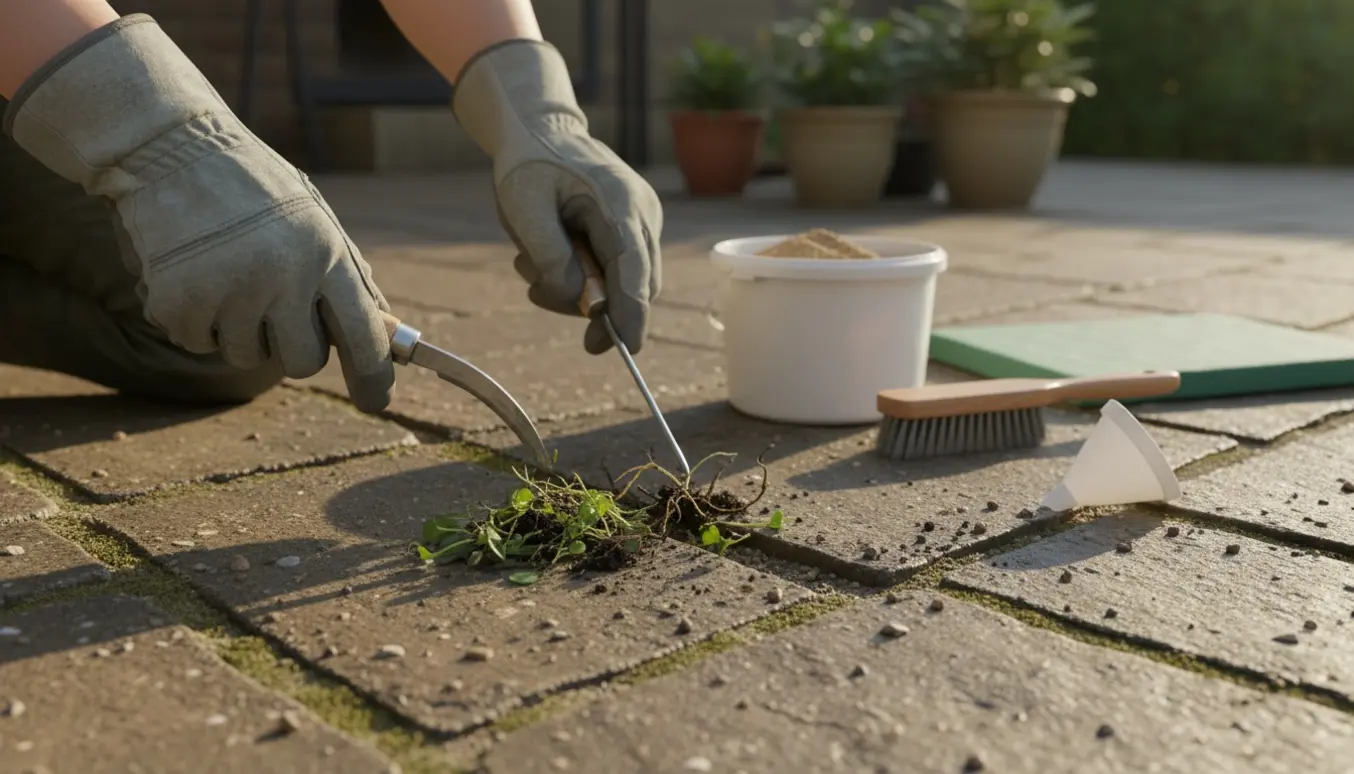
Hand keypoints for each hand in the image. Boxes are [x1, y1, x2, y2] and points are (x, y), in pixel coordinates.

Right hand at [3, 15, 394, 411]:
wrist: (169, 148)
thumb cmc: (254, 187)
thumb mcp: (316, 220)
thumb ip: (347, 276)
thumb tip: (381, 335)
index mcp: (325, 254)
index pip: (363, 337)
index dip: (373, 377)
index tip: (376, 401)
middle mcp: (282, 278)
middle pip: (303, 363)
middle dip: (294, 346)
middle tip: (275, 306)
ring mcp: (228, 293)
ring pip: (247, 355)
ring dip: (241, 329)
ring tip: (230, 273)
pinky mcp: (178, 303)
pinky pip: (199, 343)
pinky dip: (198, 319)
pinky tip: (195, 273)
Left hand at [453, 40, 662, 354]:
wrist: (541, 132)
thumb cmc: (529, 165)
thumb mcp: (523, 206)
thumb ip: (549, 254)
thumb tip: (576, 299)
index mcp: (620, 202)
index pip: (634, 270)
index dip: (633, 313)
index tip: (626, 348)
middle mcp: (643, 214)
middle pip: (635, 285)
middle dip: (590, 306)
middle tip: (537, 292)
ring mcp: (643, 222)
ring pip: (624, 284)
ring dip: (577, 290)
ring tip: (530, 263)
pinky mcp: (634, 231)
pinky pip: (617, 272)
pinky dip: (583, 277)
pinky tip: (550, 255)